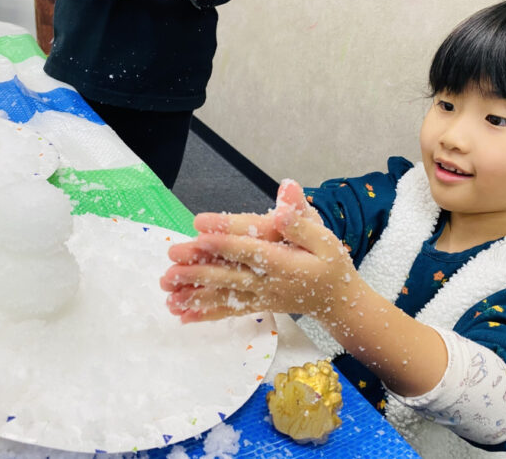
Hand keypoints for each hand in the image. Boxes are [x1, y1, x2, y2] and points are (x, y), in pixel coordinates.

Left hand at [161, 180, 364, 322]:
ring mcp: (260, 297)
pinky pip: (228, 311)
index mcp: (285, 263)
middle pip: (230, 275)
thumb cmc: (331, 265)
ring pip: (224, 295)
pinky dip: (204, 313)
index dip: (226, 240)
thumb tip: (287, 190)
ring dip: (194, 293)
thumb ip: (302, 220)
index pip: (251, 250)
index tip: (201, 231)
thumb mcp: (326, 238)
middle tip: (171, 259)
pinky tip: (181, 315)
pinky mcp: (256, 305)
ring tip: (167, 291)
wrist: (338, 303)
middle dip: (198, 268)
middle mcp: (269, 283)